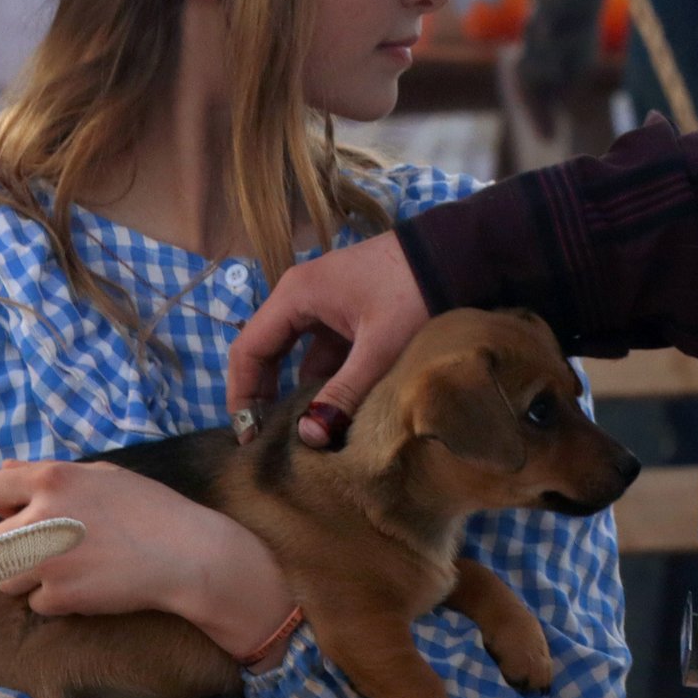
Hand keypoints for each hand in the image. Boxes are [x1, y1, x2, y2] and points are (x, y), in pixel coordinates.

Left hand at [0, 459, 292, 650]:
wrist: (187, 554)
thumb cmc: (148, 509)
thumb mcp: (101, 475)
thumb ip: (47, 472)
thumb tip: (5, 469)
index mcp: (51, 479)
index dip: (0, 505)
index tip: (18, 515)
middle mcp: (40, 517)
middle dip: (16, 547)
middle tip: (58, 547)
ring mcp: (46, 560)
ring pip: (6, 579)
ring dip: (32, 577)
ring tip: (75, 567)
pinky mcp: (59, 596)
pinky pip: (36, 604)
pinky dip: (58, 599)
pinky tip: (91, 584)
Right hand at [225, 232, 426, 449]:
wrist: (455, 255)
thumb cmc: (412, 293)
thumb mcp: (378, 348)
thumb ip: (343, 392)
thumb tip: (308, 436)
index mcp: (295, 296)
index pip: (248, 350)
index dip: (242, 394)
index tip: (246, 436)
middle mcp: (300, 297)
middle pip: (266, 352)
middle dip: (264, 396)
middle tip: (266, 441)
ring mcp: (323, 305)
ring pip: (295, 356)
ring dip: (296, 392)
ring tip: (301, 434)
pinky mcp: (346, 315)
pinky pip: (322, 353)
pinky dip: (324, 381)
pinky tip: (333, 411)